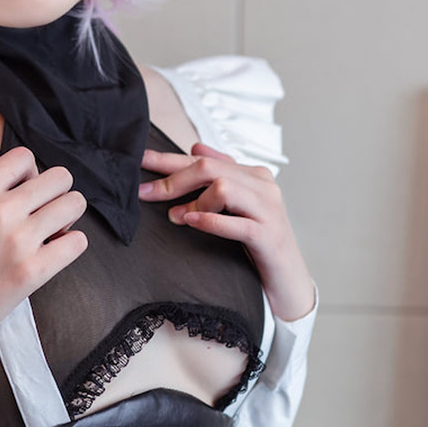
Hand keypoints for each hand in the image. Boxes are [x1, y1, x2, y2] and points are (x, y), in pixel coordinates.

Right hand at [0, 146, 87, 341]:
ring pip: (73, 205)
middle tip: (42, 208)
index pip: (24, 158)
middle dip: (53, 190)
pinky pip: (77, 243)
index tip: (21, 188)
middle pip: (58, 178)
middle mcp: (0, 212)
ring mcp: (19, 242)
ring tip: (51, 229)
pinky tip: (54, 251)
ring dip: (66, 215)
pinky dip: (71, 244)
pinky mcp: (32, 272)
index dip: (27, 171)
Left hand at [138, 143, 315, 322]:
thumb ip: (221, 176)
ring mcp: (268, 209)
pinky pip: (237, 224)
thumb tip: (196, 148)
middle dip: (172, 179)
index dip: (168, 160)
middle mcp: (262, 186)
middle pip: (209, 169)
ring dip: (193, 202)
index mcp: (252, 175)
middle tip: (146, 194)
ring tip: (176, 217)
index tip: (139, 160)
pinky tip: (191, 222)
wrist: (288, 278)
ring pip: (223, 188)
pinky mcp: (268, 236)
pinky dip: (211, 221)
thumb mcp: (237, 205)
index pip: (204, 159)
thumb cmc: (259, 241)